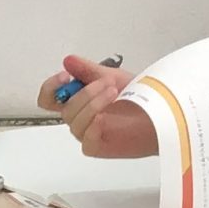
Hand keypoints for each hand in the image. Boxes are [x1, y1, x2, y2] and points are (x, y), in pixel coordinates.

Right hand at [36, 55, 154, 158]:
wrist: (159, 113)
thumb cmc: (137, 97)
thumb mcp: (111, 76)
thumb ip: (88, 70)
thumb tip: (68, 61)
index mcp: (77, 101)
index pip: (49, 98)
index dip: (51, 88)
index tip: (65, 76)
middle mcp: (78, 118)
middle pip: (64, 110)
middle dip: (85, 93)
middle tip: (107, 82)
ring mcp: (86, 133)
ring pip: (74, 122)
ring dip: (94, 104)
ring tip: (114, 93)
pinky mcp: (96, 146)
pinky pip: (86, 140)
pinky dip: (93, 126)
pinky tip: (104, 118)